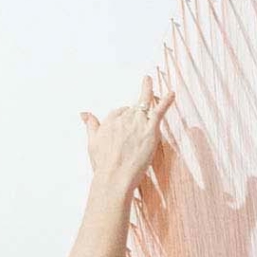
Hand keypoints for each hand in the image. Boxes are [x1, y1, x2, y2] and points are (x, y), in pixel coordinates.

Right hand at [80, 74, 175, 195]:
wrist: (114, 176)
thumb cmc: (103, 163)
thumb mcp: (92, 142)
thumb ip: (90, 125)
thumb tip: (84, 113)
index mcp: (110, 120)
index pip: (120, 112)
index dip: (124, 119)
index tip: (125, 128)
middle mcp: (124, 118)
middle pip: (132, 109)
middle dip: (135, 111)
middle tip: (137, 110)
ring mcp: (138, 123)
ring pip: (144, 104)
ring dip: (148, 92)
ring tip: (149, 81)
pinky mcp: (150, 130)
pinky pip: (159, 111)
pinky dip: (167, 101)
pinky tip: (172, 93)